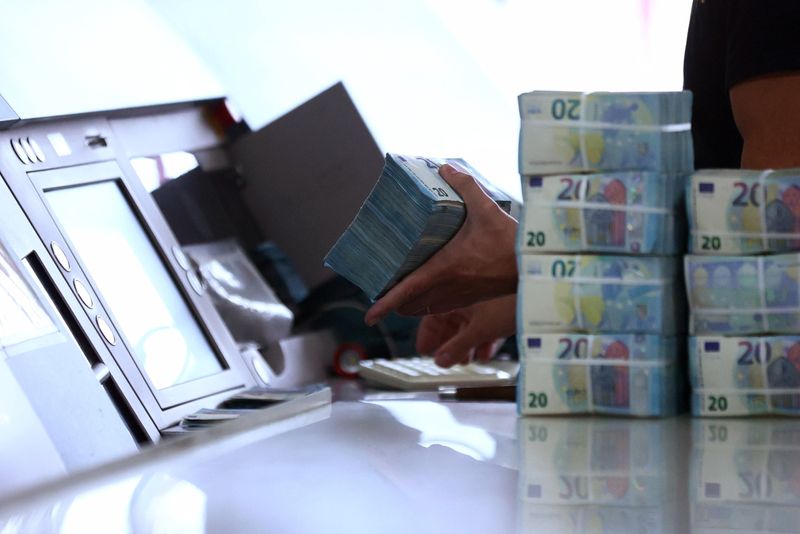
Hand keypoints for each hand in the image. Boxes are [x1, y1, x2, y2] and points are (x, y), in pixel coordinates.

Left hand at [365, 164, 516, 325]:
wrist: (534, 267)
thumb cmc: (509, 241)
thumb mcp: (486, 209)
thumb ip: (465, 186)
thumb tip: (446, 168)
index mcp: (444, 269)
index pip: (405, 291)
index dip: (383, 304)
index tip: (368, 316)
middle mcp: (447, 289)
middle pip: (409, 306)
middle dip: (393, 304)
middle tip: (382, 291)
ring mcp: (459, 298)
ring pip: (423, 310)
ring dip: (410, 304)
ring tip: (400, 291)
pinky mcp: (470, 300)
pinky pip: (440, 308)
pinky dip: (427, 304)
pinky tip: (429, 289)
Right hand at [416, 294, 515, 367]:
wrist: (539, 292)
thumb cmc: (508, 302)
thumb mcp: (479, 330)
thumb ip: (457, 347)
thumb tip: (439, 361)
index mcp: (456, 296)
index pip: (432, 316)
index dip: (428, 335)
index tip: (425, 350)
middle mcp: (467, 297)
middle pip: (451, 323)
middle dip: (448, 343)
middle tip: (444, 359)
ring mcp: (485, 302)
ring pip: (469, 325)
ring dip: (466, 344)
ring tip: (466, 360)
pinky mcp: (501, 307)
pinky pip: (486, 324)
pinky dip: (483, 339)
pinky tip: (485, 352)